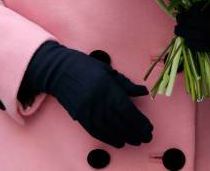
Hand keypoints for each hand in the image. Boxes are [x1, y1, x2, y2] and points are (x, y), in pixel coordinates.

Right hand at [18, 41, 152, 147]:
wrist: (60, 71)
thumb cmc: (86, 67)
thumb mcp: (108, 70)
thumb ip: (126, 84)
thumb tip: (143, 92)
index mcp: (107, 88)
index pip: (127, 109)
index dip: (139, 121)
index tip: (149, 127)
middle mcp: (99, 102)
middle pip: (121, 122)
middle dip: (136, 132)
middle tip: (146, 137)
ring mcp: (89, 111)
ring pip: (110, 130)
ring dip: (125, 137)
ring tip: (136, 141)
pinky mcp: (81, 118)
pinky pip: (97, 132)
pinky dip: (109, 139)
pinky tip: (119, 142)